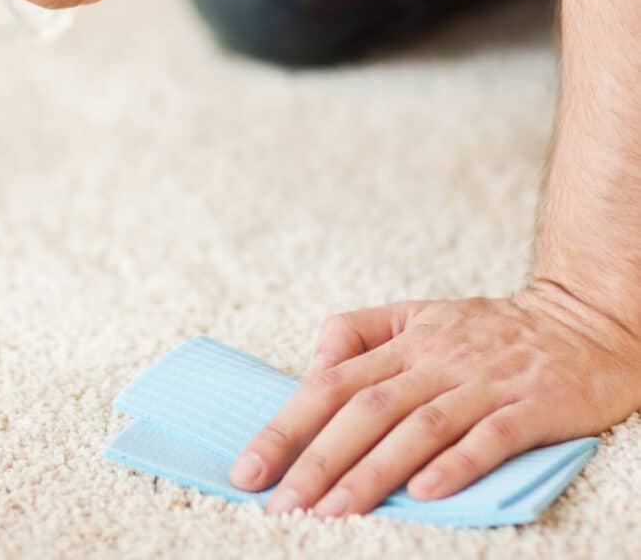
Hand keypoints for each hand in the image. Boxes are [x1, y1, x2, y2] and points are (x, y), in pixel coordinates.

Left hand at [229, 282, 640, 515]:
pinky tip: (426, 495)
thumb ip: (362, 332)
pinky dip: (457, 464)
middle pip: (367, 408)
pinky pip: (490, 437)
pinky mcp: (531, 406)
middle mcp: (439, 360)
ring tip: (331, 516)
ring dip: (372, 473)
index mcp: (407, 341)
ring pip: (418, 426)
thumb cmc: (490, 330)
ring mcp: (484, 383)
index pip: (334, 381)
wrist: (580, 323)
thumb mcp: (421, 314)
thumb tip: (312, 366)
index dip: (288, 424)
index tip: (249, 468)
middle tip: (279, 507)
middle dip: (316, 459)